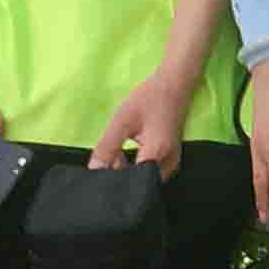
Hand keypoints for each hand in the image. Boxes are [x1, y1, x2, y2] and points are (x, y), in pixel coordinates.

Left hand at [89, 58, 196, 177]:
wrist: (174, 84)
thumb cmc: (149, 99)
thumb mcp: (123, 121)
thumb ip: (107, 147)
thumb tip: (94, 170)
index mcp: (156, 155)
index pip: (130, 183)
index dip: (112, 182)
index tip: (98, 176)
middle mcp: (168, 166)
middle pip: (138, 184)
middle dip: (118, 177)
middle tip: (103, 163)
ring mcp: (171, 164)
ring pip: (143, 179)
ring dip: (125, 171)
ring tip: (112, 157)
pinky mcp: (169, 160)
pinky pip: (149, 172)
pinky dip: (134, 167)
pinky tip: (122, 155)